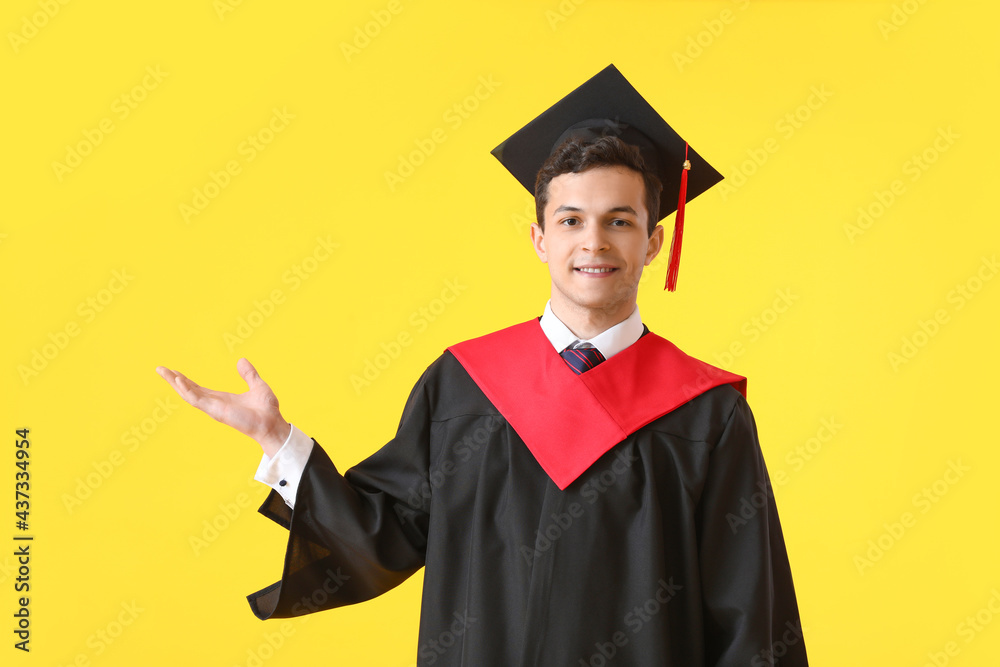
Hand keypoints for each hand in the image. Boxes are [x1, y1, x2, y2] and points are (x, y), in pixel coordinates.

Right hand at [156, 358, 290, 457]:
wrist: (273, 423)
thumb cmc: (267, 409)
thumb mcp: (257, 385)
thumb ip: (248, 374)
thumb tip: (241, 360)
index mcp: (222, 398)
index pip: (198, 388)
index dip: (185, 380)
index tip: (173, 372)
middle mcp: (214, 404)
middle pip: (188, 390)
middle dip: (173, 380)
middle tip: (159, 369)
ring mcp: (214, 408)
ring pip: (188, 394)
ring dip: (176, 383)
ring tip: (164, 372)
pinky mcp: (216, 411)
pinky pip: (197, 400)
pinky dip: (187, 390)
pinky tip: (178, 380)